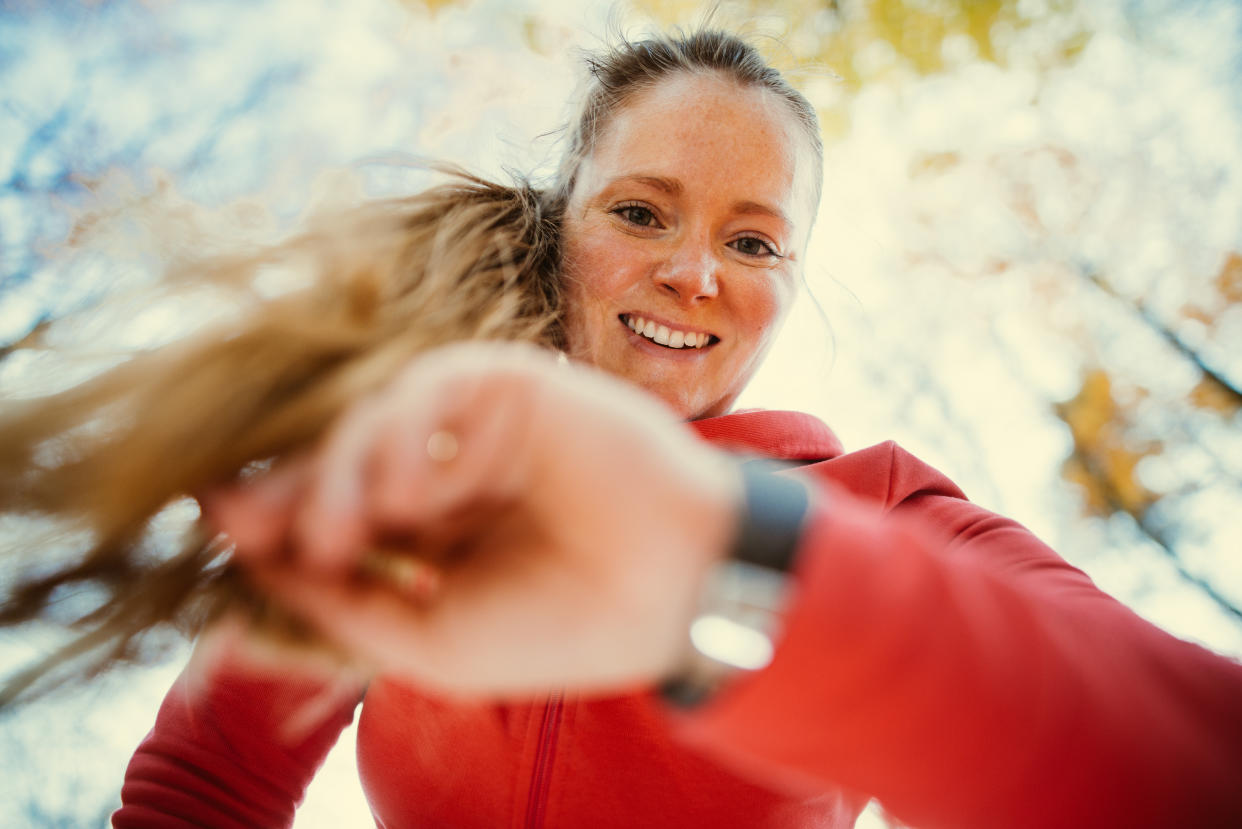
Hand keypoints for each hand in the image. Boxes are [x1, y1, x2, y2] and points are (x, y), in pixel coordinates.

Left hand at [207, 342, 740, 696]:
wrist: (675, 591)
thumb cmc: (564, 626)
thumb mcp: (431, 640)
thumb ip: (342, 600)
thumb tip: (249, 562)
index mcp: (438, 531)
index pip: (340, 510)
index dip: (277, 518)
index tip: (219, 526)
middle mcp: (450, 469)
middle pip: (341, 457)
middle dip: (291, 491)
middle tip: (249, 522)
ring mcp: (478, 426)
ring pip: (372, 420)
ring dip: (339, 472)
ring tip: (342, 533)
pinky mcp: (510, 383)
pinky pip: (426, 386)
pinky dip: (398, 432)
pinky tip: (403, 491)